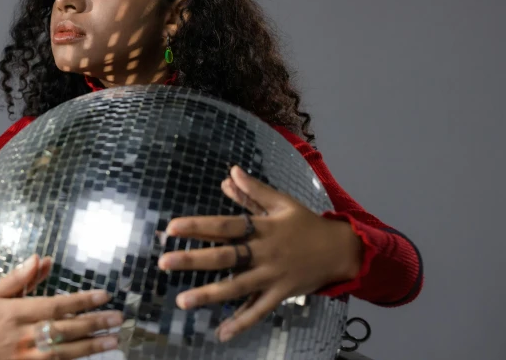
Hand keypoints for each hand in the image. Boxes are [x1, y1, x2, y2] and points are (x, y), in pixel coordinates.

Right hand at [0, 255, 120, 359]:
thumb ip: (19, 278)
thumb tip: (41, 259)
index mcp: (15, 312)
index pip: (56, 306)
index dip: (82, 301)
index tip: (104, 295)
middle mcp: (22, 336)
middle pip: (64, 330)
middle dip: (94, 323)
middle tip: (118, 318)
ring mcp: (24, 357)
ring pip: (63, 353)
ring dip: (91, 347)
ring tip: (113, 340)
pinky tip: (90, 357)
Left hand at [158, 166, 362, 342]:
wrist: (341, 250)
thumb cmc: (305, 224)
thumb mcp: (281, 202)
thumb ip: (253, 190)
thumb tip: (230, 172)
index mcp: (262, 227)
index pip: (225, 225)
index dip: (199, 226)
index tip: (172, 227)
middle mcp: (265, 252)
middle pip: (226, 257)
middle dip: (194, 260)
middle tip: (164, 262)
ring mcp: (272, 276)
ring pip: (238, 287)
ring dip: (209, 295)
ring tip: (182, 301)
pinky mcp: (281, 294)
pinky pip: (259, 311)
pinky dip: (241, 323)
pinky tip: (221, 333)